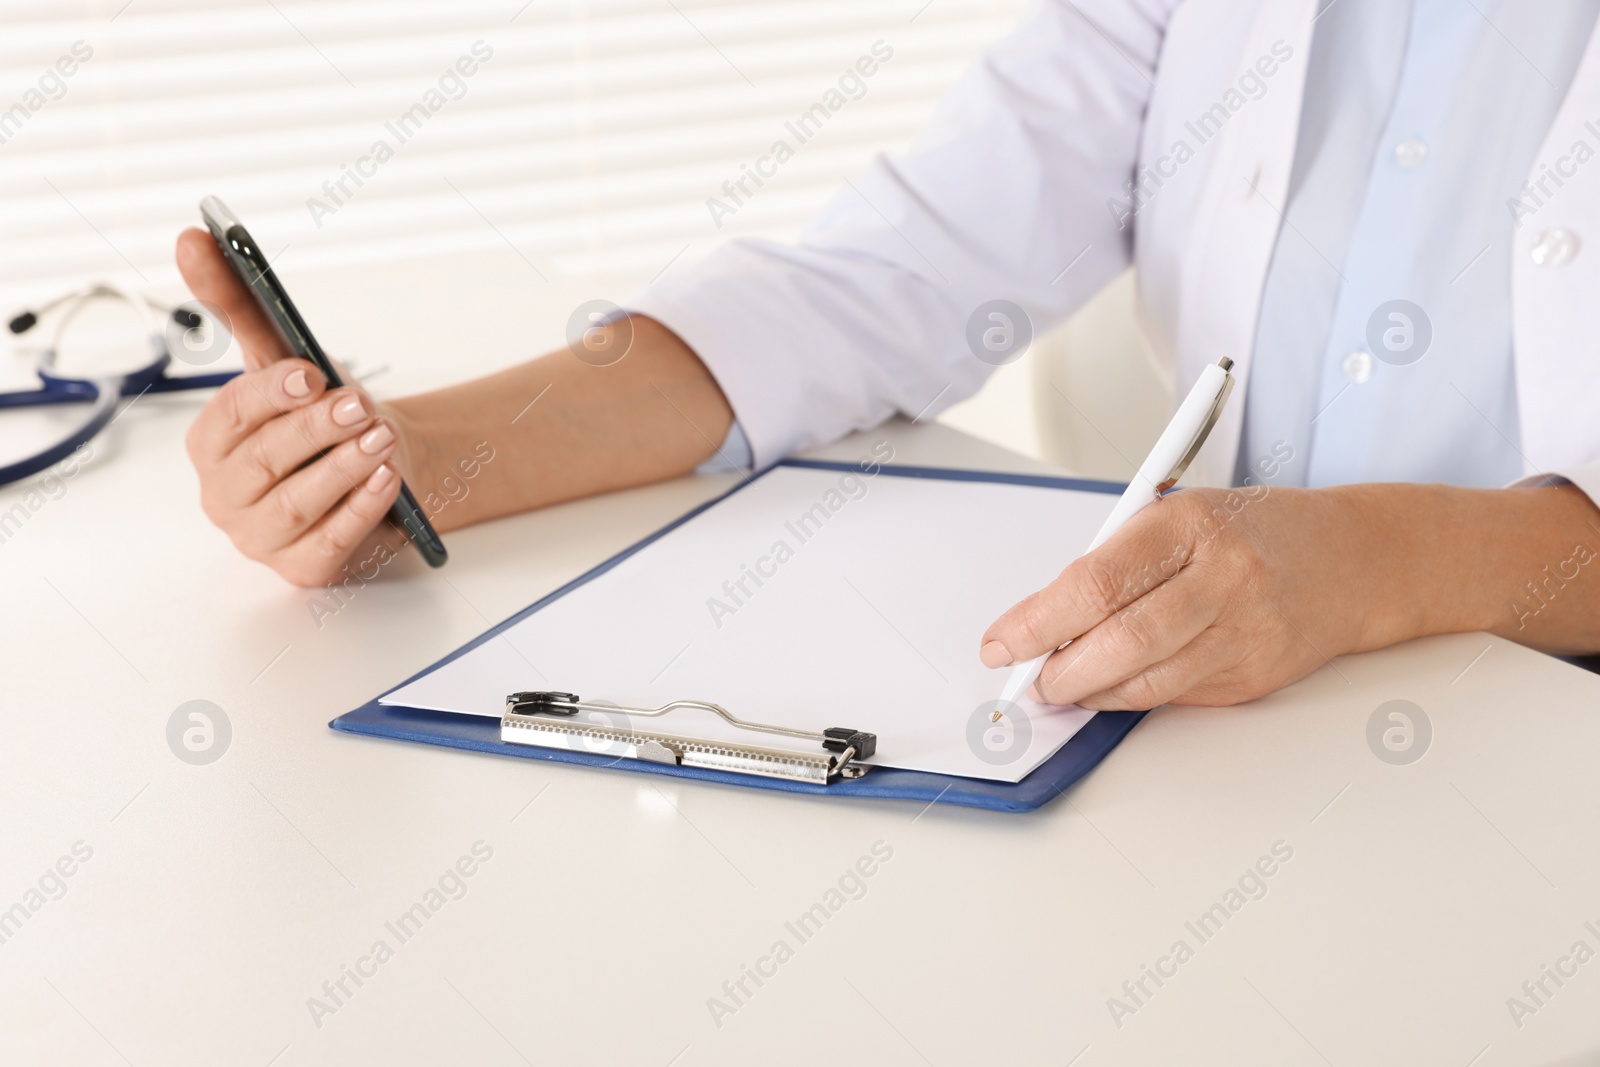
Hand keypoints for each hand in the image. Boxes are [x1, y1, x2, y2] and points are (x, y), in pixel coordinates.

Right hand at [176, 228, 411, 586]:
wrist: (384, 465)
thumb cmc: (322, 416)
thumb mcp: (284, 359)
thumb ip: (239, 304)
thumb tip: (193, 237)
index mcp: (211, 444)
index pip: (228, 417)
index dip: (270, 395)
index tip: (310, 373)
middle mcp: (226, 494)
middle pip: (262, 463)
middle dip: (312, 432)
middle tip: (359, 406)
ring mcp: (261, 537)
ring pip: (296, 505)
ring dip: (341, 470)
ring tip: (381, 440)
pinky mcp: (305, 567)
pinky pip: (329, 544)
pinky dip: (360, 511)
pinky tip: (388, 482)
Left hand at [978, 484, 1428, 709]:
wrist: (1354, 560)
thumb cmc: (1250, 530)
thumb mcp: (1179, 515)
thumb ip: (1116, 559)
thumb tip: (1041, 617)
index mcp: (1190, 524)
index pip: (1097, 583)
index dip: (1037, 622)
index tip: (1001, 642)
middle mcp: (1224, 578)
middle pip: (1120, 641)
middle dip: (1057, 670)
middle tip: (1027, 678)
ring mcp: (1245, 632)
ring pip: (1145, 682)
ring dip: (1089, 692)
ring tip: (1061, 684)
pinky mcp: (1255, 676)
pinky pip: (1174, 697)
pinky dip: (1130, 696)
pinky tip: (1111, 686)